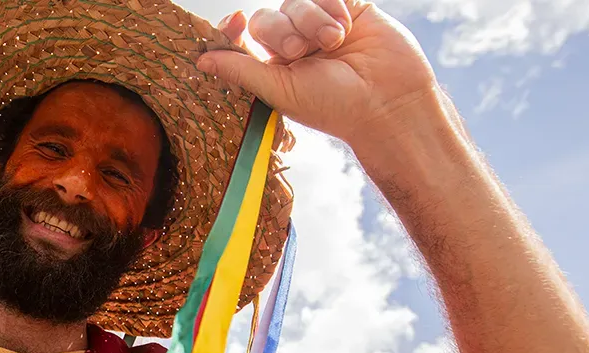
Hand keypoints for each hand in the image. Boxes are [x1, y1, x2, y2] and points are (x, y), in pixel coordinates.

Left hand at [203, 1, 439, 144]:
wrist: (388, 100)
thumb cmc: (335, 107)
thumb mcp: (281, 91)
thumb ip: (242, 70)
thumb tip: (201, 60)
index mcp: (274, 68)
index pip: (243, 38)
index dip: (233, 28)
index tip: (235, 23)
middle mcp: (295, 45)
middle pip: (268, 17)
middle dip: (284, 30)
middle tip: (303, 52)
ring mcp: (320, 26)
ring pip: (297, 2)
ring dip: (312, 19)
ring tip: (334, 41)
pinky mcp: (347, 9)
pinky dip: (332, 6)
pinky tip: (346, 26)